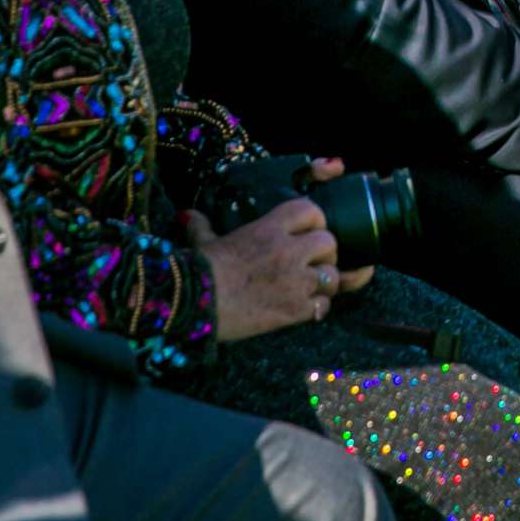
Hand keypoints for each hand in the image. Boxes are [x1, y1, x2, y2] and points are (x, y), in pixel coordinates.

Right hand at [185, 159, 369, 341]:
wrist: (194, 304)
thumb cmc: (198, 271)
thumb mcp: (203, 243)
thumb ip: (201, 226)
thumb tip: (187, 215)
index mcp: (269, 228)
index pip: (310, 210)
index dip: (315, 221)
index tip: (309, 230)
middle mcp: (288, 250)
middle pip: (329, 243)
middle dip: (325, 253)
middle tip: (312, 263)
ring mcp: (295, 280)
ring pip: (332, 276)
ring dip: (324, 283)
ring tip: (311, 288)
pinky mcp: (295, 309)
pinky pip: (324, 305)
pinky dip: (317, 308)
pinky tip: (304, 309)